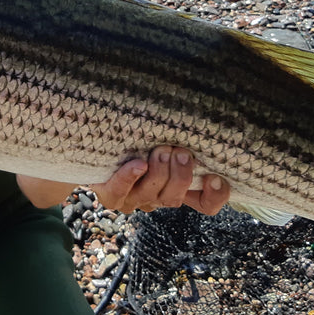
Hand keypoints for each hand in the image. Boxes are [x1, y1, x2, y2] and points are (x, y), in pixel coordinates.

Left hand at [90, 146, 228, 214]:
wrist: (97, 149)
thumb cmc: (140, 139)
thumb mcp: (165, 138)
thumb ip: (184, 135)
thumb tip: (203, 111)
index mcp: (176, 188)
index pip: (204, 204)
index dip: (215, 197)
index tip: (216, 178)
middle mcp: (156, 198)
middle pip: (175, 198)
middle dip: (181, 175)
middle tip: (181, 153)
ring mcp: (132, 199)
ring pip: (152, 195)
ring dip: (160, 173)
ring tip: (162, 151)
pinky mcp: (110, 195)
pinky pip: (119, 191)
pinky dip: (129, 178)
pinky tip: (138, 165)